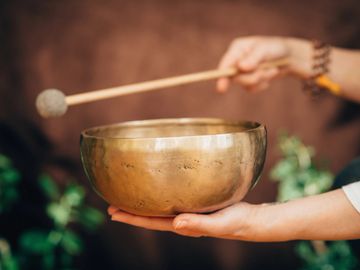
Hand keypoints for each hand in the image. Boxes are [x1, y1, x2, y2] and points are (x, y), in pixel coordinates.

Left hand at [108, 189, 359, 241]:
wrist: (255, 220)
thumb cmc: (240, 223)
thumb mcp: (222, 224)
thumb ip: (200, 224)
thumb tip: (175, 223)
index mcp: (185, 225)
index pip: (152, 222)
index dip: (132, 218)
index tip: (113, 211)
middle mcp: (183, 219)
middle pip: (151, 215)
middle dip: (131, 210)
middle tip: (111, 203)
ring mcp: (189, 211)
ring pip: (161, 207)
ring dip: (143, 202)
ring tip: (129, 196)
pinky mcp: (197, 203)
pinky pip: (174, 199)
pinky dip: (161, 194)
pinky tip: (160, 187)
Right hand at [216, 36, 291, 92]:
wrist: (288, 56)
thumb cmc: (275, 48)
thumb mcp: (265, 49)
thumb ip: (253, 58)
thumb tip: (241, 68)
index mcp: (237, 48)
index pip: (226, 63)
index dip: (222, 76)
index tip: (221, 88)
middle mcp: (236, 60)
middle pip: (235, 77)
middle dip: (252, 77)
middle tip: (265, 71)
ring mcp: (241, 71)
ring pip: (245, 83)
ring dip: (261, 79)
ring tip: (272, 70)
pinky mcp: (248, 80)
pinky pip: (251, 88)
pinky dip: (262, 84)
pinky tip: (269, 75)